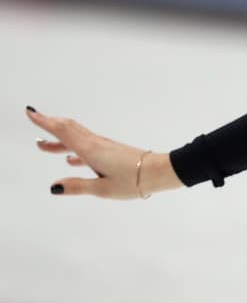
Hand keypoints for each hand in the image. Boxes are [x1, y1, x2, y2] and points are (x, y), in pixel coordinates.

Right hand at [26, 107, 180, 198]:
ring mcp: (105, 147)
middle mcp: (96, 144)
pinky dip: (75, 149)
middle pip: (69, 130)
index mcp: (90, 150)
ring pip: (78, 138)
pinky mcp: (113, 152)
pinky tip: (71, 160)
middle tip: (34, 121)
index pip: (62, 132)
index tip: (30, 113)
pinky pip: (87, 147)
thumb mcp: (103, 189)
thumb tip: (53, 187)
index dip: (45, 122)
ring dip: (60, 139)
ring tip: (44, 146)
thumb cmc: (134, 181)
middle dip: (50, 125)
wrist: (161, 172)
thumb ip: (77, 186)